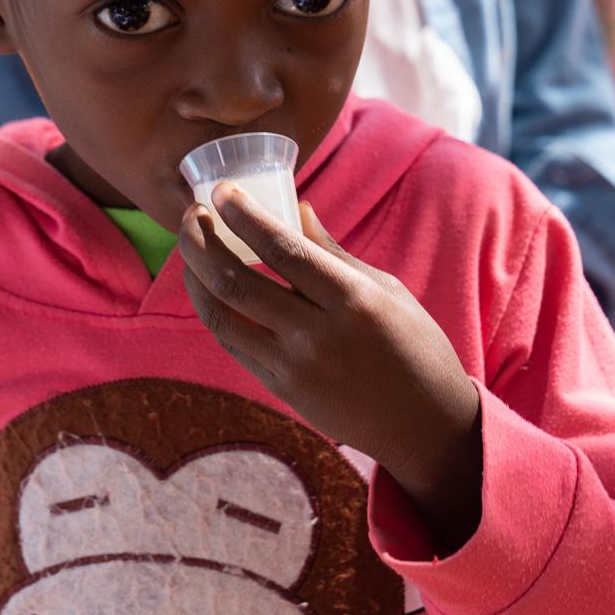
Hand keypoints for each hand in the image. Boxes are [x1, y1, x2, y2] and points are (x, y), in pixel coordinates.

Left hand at [179, 184, 483, 551]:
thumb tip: (297, 207)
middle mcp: (316, 335)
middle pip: (236, 282)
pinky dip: (213, 309)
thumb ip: (333, 251)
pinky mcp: (281, 390)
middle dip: (201, 241)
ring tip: (190, 246)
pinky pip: (233, 343)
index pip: (283, 250)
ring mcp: (293, 367)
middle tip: (193, 211)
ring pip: (221, 316)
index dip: (244, 217)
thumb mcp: (386, 289)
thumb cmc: (414, 346)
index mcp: (352, 300)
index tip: (221, 190)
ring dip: (194, 276)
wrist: (424, 425)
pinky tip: (207, 285)